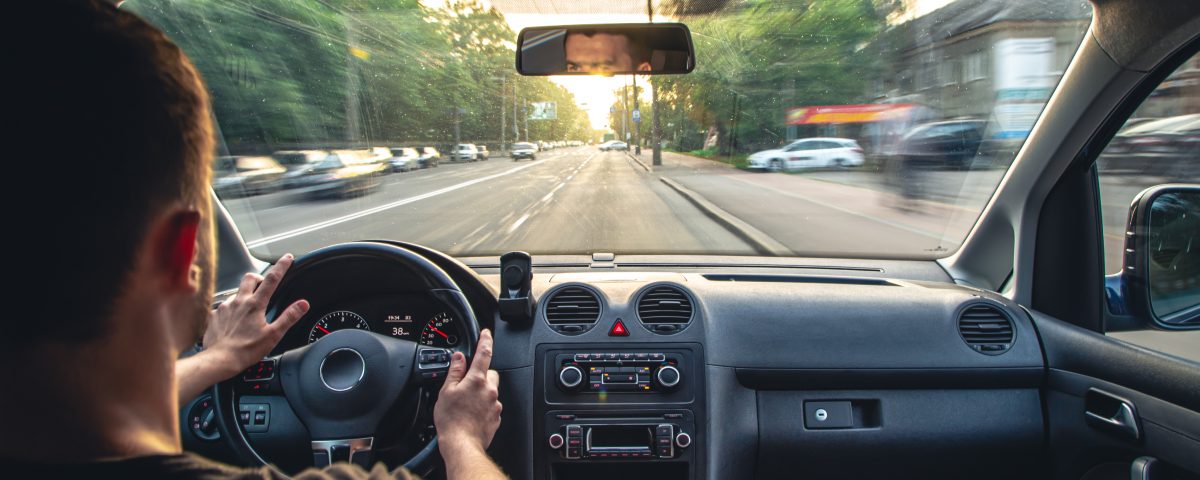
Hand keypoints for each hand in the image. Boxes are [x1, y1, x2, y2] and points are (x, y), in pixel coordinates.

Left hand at [202, 254, 309, 373]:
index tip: (287, 258)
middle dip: (259, 276)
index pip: (272, 279)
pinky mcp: (215, 315)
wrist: (219, 360)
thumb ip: (289, 317)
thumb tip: (302, 304)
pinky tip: (234, 320)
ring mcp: (225, 307)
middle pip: (249, 278)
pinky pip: (224, 306)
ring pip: (236, 292)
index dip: (281, 266)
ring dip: (245, 294)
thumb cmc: (245, 350)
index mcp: (255, 305)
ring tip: (249, 307)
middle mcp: (239, 301)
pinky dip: (231, 309)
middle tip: (264, 284)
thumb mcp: (273, 335)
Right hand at [434, 329, 501, 454]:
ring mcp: (495, 404)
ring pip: (491, 390)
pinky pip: (491, 405)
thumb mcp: (446, 391)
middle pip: (490, 373)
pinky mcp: (496, 417)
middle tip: (466, 384)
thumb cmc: (451, 421)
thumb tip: (458, 358)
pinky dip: (483, 406)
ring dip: (481, 392)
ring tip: (466, 403)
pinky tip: (471, 413)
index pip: (484, 353)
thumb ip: (454, 372)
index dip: (485, 340)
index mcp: (477, 380)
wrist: (461, 445)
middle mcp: (490, 390)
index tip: (486, 333)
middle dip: (480, 374)